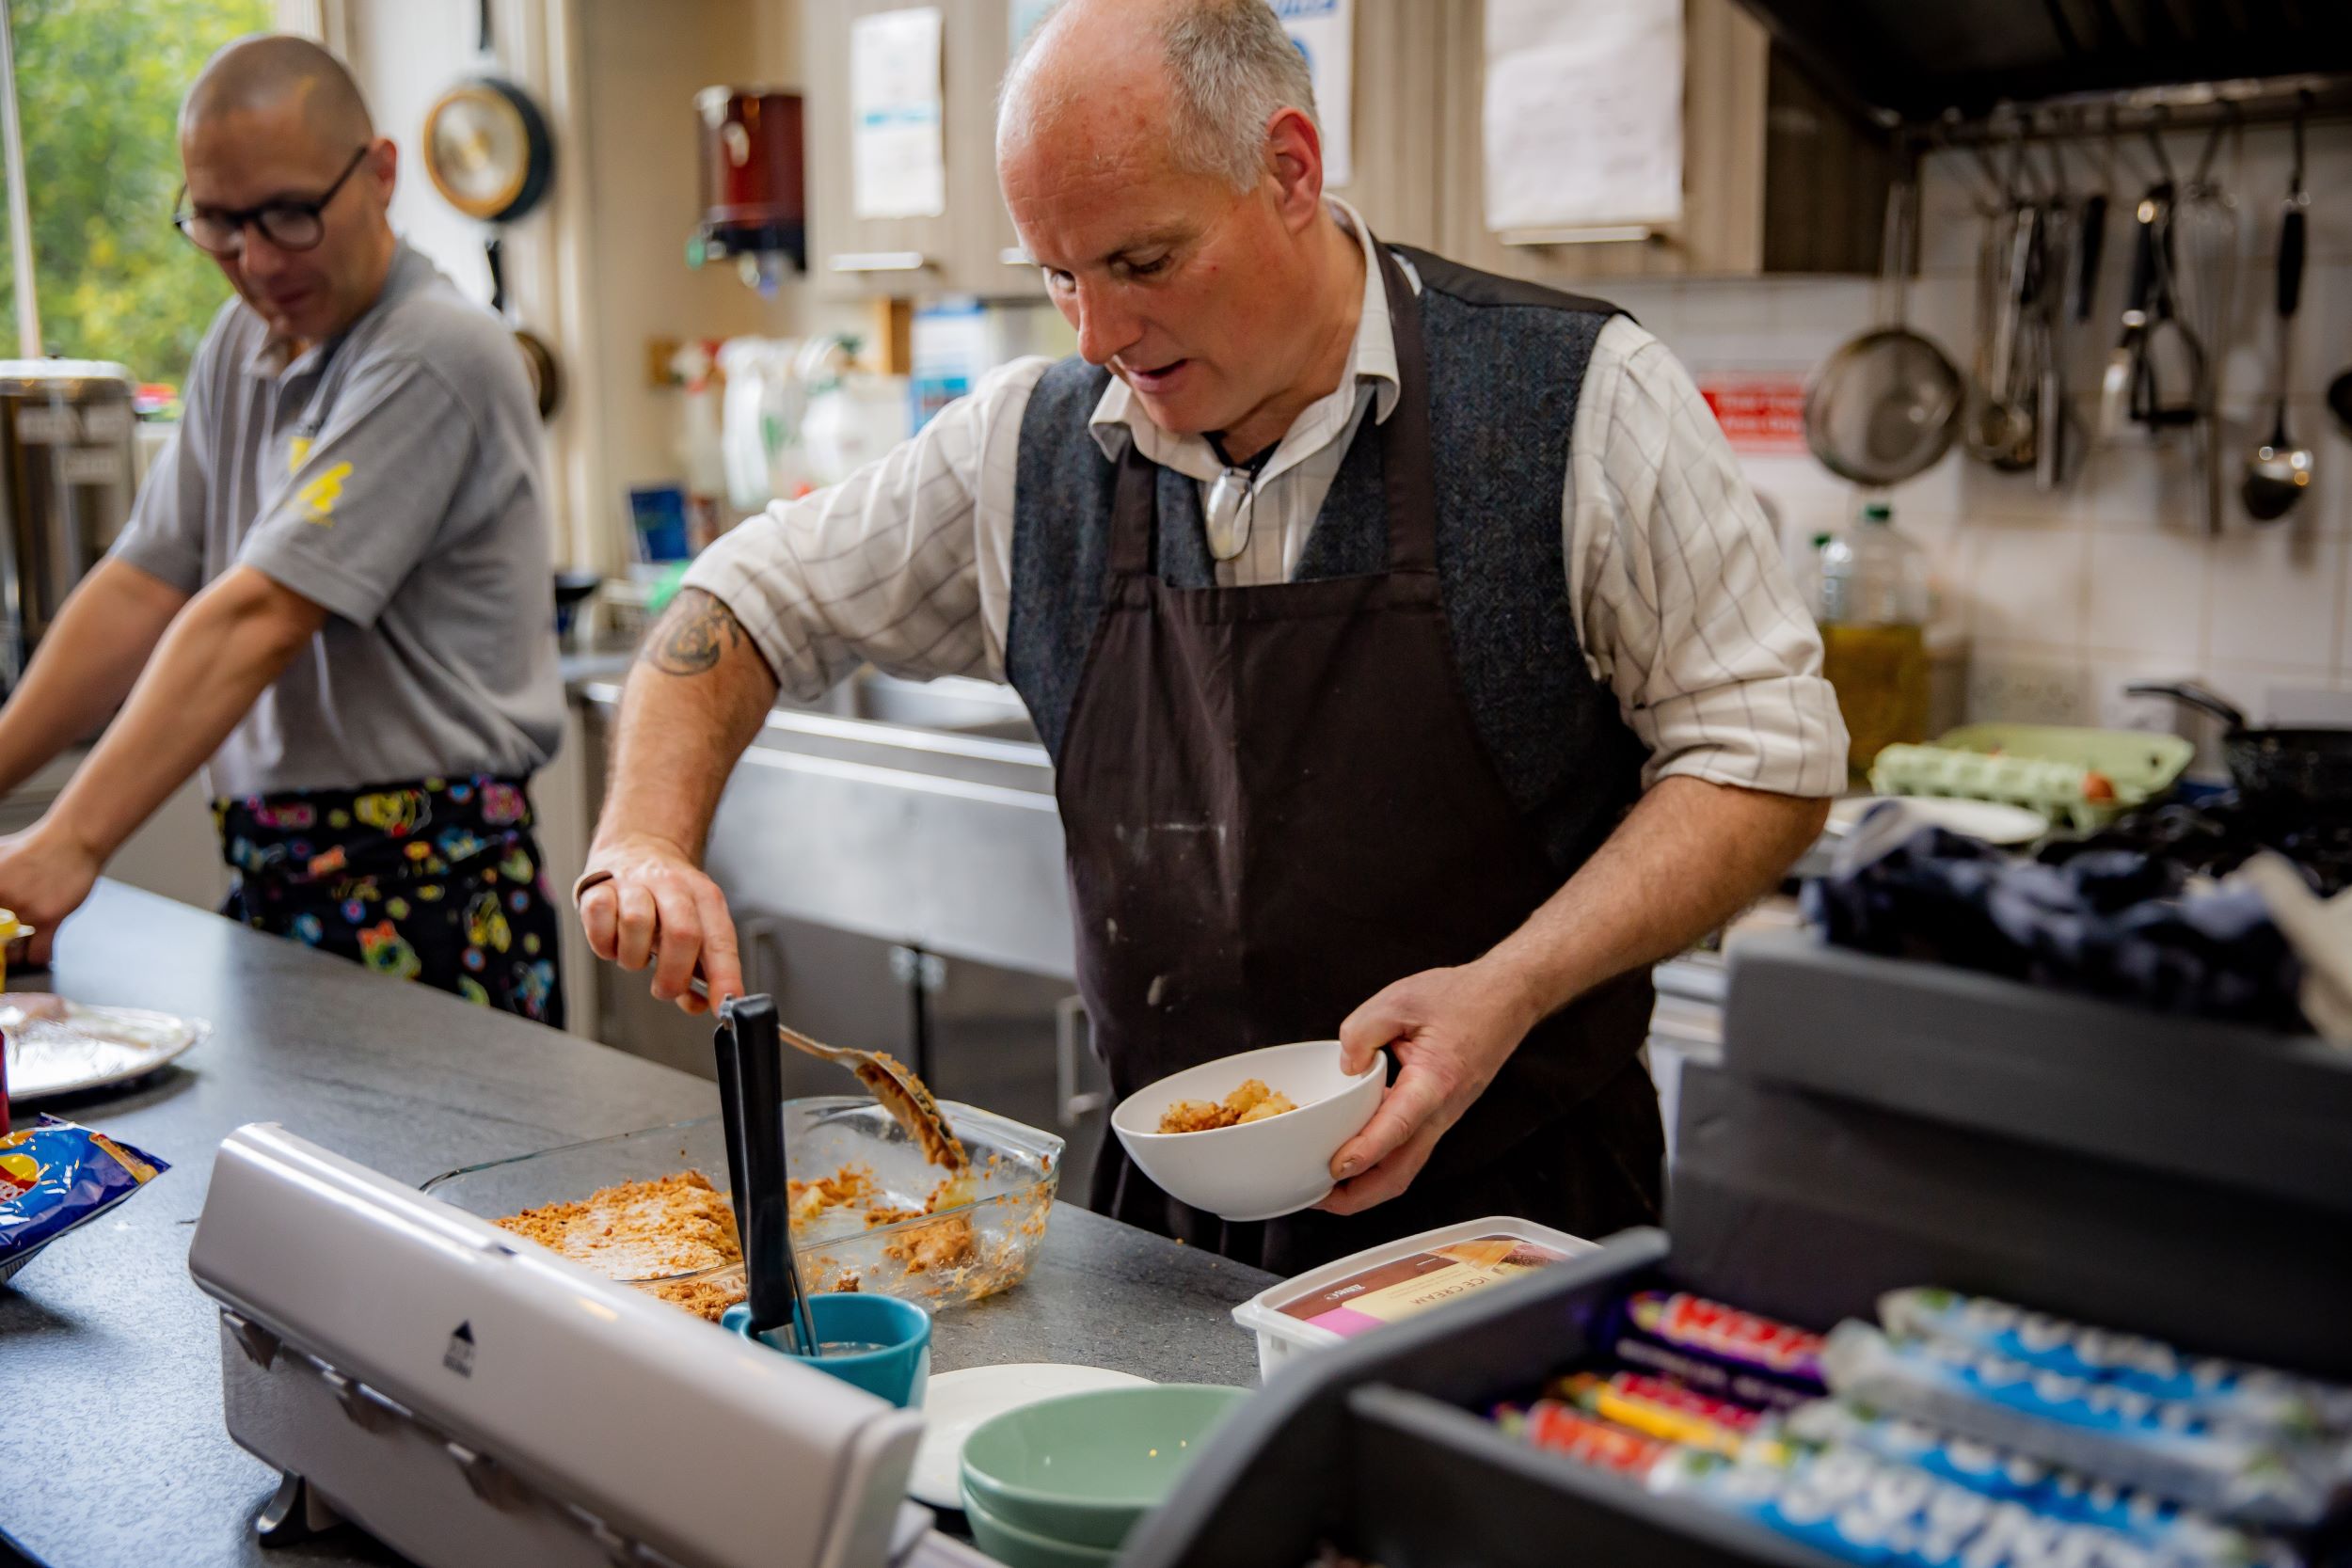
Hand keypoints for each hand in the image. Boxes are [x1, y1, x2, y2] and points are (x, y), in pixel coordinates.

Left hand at [0, 821, 103, 965]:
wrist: (72, 840)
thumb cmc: (35, 847)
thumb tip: (0, 900)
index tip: (0, 929)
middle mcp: (3, 896)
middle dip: (0, 945)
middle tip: (6, 938)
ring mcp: (25, 909)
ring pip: (11, 952)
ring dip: (13, 955)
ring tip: (15, 948)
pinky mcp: (49, 917)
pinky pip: (38, 952)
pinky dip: (34, 958)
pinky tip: (33, 955)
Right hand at [575, 832, 744, 1014]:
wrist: (638, 848)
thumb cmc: (666, 898)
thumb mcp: (694, 924)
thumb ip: (698, 969)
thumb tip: (701, 1004)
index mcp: (705, 897)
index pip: (720, 941)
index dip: (724, 978)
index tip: (723, 1007)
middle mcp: (673, 885)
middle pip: (682, 933)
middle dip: (673, 975)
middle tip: (665, 989)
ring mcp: (635, 883)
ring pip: (636, 924)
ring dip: (634, 956)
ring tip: (636, 953)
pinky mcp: (600, 886)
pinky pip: (600, 919)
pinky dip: (604, 942)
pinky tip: (613, 939)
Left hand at [1317, 959, 1545, 1215]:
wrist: (1505, 999)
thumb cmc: (1461, 999)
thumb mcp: (1401, 1000)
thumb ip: (1363, 1031)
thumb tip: (1344, 1066)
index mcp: (1434, 1082)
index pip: (1397, 1127)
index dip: (1365, 1151)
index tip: (1335, 1167)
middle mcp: (1441, 1110)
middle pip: (1401, 1171)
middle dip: (1360, 1195)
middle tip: (1319, 1197)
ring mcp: (1442, 1117)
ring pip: (1405, 1167)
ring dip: (1368, 1185)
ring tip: (1329, 1188)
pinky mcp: (1438, 1115)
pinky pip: (1409, 1149)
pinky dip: (1380, 1162)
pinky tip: (1355, 1154)